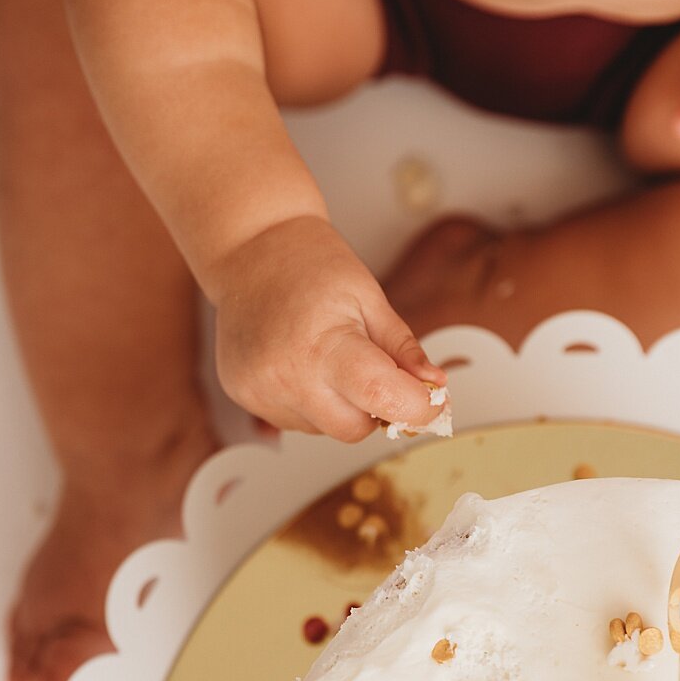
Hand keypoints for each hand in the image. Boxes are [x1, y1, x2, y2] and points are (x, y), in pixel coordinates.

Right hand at [210, 215, 446, 441]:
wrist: (250, 251)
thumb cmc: (311, 265)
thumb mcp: (369, 297)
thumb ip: (403, 349)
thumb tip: (435, 386)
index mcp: (322, 344)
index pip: (382, 398)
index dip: (417, 408)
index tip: (434, 404)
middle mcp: (285, 375)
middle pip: (354, 429)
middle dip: (376, 408)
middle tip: (373, 368)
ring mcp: (259, 389)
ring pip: (325, 429)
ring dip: (340, 406)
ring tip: (327, 356)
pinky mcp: (244, 396)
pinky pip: (296, 420)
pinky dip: (311, 402)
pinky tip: (301, 364)